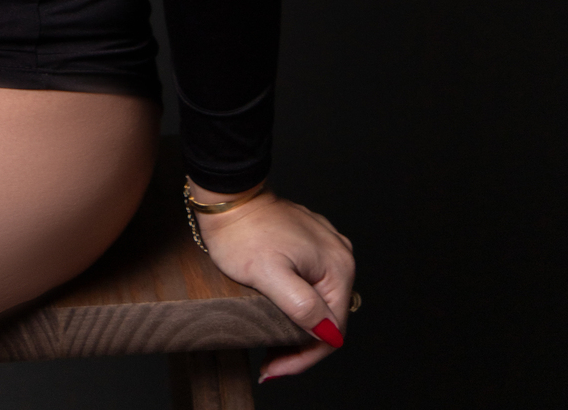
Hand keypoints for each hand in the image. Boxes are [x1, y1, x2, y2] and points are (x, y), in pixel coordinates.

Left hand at [188, 185, 355, 380]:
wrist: (228, 199)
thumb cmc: (242, 233)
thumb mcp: (269, 275)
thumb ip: (302, 306)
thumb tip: (328, 333)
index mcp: (337, 265)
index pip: (332, 331)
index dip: (304, 356)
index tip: (274, 368)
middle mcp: (340, 255)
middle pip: (328, 319)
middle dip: (300, 346)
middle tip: (270, 363)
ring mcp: (326, 247)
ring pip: (320, 304)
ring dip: (297, 329)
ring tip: (272, 347)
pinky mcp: (311, 244)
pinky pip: (312, 285)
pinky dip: (296, 307)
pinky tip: (278, 318)